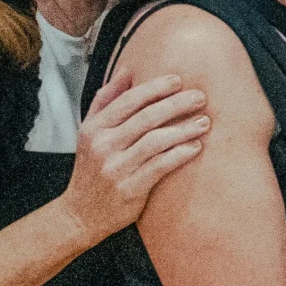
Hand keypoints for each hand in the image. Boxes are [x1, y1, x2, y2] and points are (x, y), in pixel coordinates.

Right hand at [57, 71, 208, 245]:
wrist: (80, 214)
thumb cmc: (92, 168)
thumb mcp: (90, 133)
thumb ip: (105, 102)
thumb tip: (127, 71)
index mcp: (93, 128)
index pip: (127, 100)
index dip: (154, 88)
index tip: (178, 80)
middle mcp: (102, 146)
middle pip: (146, 117)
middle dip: (176, 104)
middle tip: (200, 97)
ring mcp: (115, 168)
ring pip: (156, 141)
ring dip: (184, 129)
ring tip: (205, 122)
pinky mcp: (129, 189)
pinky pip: (160, 166)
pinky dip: (180, 154)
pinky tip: (196, 147)